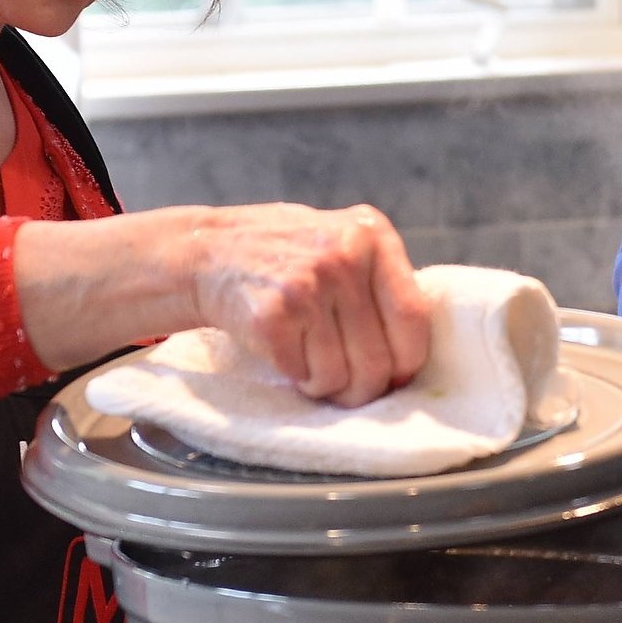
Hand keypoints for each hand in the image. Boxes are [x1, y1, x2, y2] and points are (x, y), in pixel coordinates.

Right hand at [176, 203, 431, 406]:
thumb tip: (412, 357)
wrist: (208, 252)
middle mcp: (343, 255)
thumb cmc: (284, 257)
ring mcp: (307, 285)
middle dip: (365, 388)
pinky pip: (305, 376)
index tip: (397, 377)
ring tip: (312, 364)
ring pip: (341, 376)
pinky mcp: (272, 316)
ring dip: (328, 386)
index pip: (413, 317)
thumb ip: (379, 280)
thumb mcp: (340, 242)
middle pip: (379, 358)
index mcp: (371, 234)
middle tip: (350, 388)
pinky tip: (288, 356)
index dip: (408, 361)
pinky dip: (299, 380)